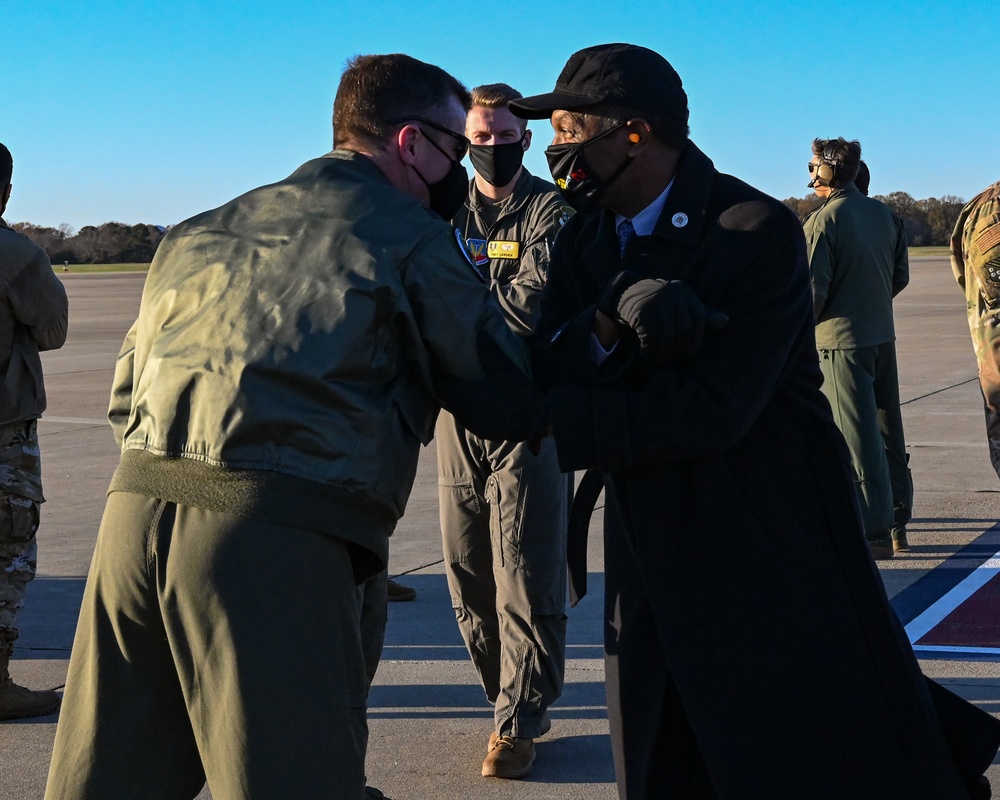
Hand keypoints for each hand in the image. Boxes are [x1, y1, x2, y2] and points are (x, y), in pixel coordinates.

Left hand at [435, 332, 549, 442]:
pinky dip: (469, 409)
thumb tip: (481, 334)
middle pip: (445, 398)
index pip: (438, 386)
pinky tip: (478, 401)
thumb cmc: (517, 395)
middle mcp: (461, 413)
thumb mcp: (505, 369)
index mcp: (462, 397)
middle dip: (448, 386)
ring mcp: (471, 425)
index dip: (437, 376)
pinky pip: (468, 418)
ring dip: (458, 399)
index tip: (441, 366)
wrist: (535, 423)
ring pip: (456, 409)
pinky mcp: (481, 432)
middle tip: (453, 373)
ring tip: (465, 385)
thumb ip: (490, 352)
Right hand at [600, 271, 727, 362]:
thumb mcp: (681, 307)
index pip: (699, 318)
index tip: (688, 354)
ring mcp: (656, 302)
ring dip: (662, 353)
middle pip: (684, 330)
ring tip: (657, 358)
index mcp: (685, 292)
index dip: (696, 340)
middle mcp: (672, 294)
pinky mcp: (641, 312)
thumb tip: (725, 322)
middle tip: (670, 359)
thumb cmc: (660, 307)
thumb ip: (703, 316)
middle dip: (678, 350)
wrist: (626, 296)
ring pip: (668, 336)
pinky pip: (650, 338)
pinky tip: (646, 352)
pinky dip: (649, 350)